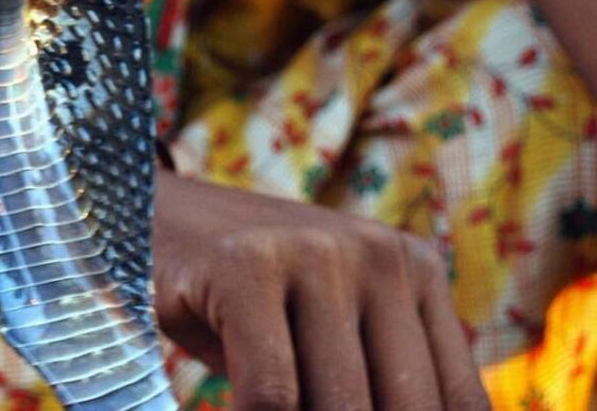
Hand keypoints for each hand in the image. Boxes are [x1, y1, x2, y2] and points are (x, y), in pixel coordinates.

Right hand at [153, 170, 489, 409]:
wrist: (155, 220)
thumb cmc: (241, 298)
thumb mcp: (323, 331)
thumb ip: (368, 383)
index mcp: (414, 269)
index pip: (458, 403)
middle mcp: (378, 254)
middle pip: (401, 409)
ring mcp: (314, 252)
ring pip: (338, 406)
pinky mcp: (246, 265)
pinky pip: (272, 394)